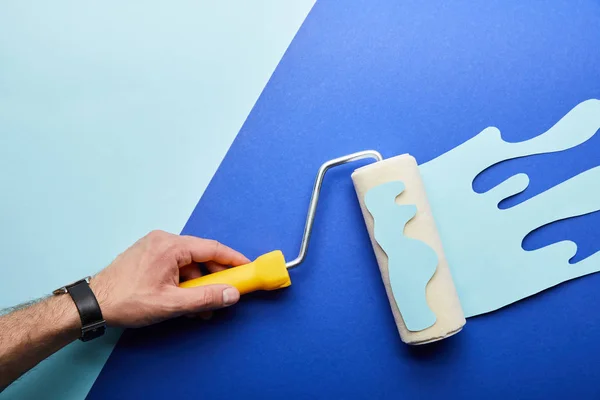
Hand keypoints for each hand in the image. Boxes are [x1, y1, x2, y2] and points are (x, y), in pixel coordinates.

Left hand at [89, 230, 249, 327]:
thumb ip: (205, 298)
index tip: (248, 267)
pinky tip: (187, 300)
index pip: (212, 248)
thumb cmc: (126, 301)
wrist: (92, 304)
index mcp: (170, 246)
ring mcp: (154, 247)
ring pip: (188, 263)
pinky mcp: (148, 256)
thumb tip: (231, 294)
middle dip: (215, 276)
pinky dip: (185, 282)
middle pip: (201, 255)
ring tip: (203, 306)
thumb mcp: (171, 303)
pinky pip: (175, 265)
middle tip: (227, 292)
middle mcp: (163, 240)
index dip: (233, 259)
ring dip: (198, 283)